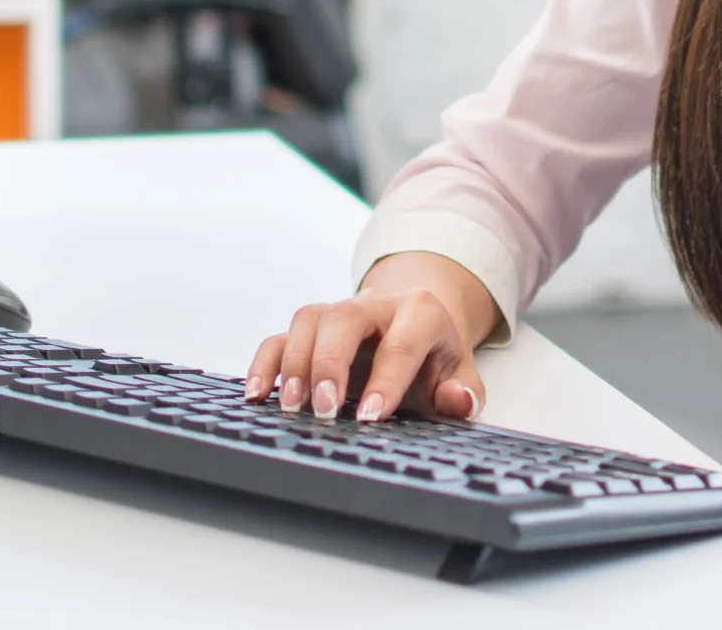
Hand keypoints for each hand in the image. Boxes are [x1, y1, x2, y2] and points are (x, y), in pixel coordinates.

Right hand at [245, 252, 495, 423]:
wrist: (414, 323)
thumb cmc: (434, 357)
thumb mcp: (457, 373)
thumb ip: (463, 391)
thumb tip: (459, 400)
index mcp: (420, 312)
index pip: (402, 342)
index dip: (387, 380)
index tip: (372, 417)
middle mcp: (375, 305)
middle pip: (345, 319)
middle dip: (331, 364)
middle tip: (326, 411)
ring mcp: (338, 312)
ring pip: (309, 320)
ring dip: (296, 364)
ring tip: (293, 409)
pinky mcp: (310, 329)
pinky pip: (280, 336)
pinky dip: (265, 363)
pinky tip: (258, 395)